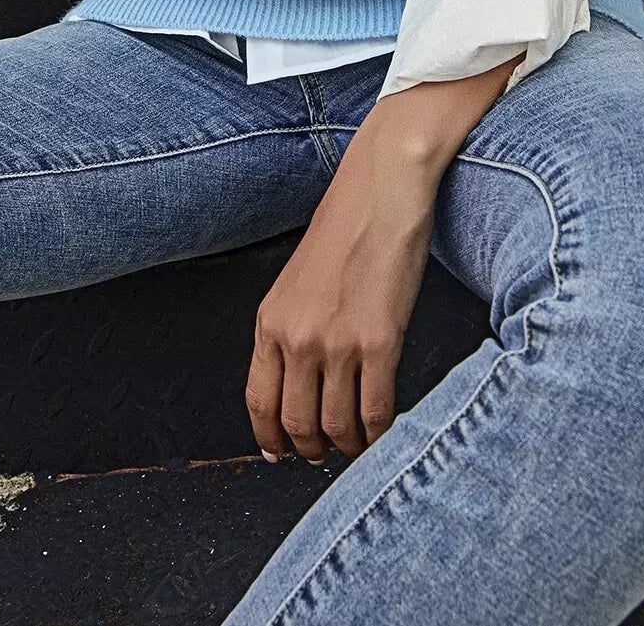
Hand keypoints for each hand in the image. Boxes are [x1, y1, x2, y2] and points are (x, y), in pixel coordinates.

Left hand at [245, 57, 519, 463]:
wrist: (381, 191)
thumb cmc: (346, 229)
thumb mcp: (299, 282)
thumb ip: (292, 330)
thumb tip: (298, 383)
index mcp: (270, 320)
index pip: (258, 400)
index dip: (269, 437)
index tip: (279, 453)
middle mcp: (296, 337)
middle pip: (295, 423)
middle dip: (311, 448)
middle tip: (327, 452)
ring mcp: (336, 343)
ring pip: (336, 427)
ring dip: (348, 446)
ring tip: (359, 443)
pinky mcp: (379, 342)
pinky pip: (375, 412)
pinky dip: (380, 433)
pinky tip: (386, 430)